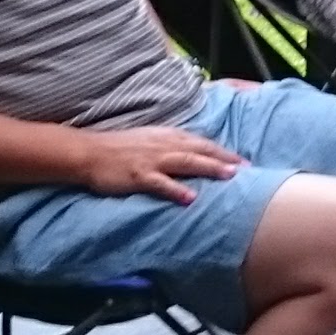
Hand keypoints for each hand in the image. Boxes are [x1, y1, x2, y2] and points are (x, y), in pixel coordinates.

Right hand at [75, 126, 246, 202]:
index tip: (244, 161)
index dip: (223, 151)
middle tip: (247, 169)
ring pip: (186, 162)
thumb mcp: (149, 140)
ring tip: (229, 177)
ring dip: (209, 168)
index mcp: (167, 136)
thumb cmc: (118, 148)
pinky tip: (190, 198)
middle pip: (200, 150)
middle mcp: (163, 145)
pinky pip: (160, 183)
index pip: (201, 142)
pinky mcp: (138, 176)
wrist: (89, 152)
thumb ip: (170, 145)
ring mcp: (151, 160)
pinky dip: (176, 190)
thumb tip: (192, 154)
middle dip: (225, 159)